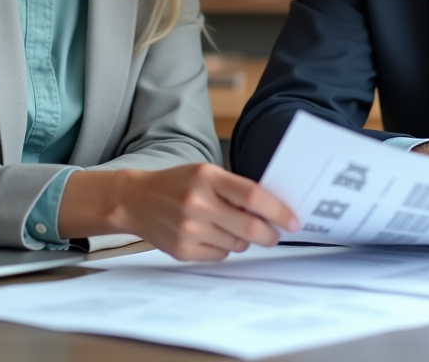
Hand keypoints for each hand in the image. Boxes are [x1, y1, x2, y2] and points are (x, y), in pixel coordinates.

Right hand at [60, 165, 298, 261]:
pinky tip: (210, 234)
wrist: (135, 200)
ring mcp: (189, 229)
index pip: (253, 196)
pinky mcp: (182, 250)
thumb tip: (272, 209)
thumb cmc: (177, 183)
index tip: (293, 220)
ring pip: (237, 244)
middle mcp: (198, 203)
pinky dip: (224, 247)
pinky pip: (220, 255)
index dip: (279, 210)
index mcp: (208, 178)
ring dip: (243, 239)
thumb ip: (235, 188)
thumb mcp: (206, 173)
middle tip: (275, 234)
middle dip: (270, 234)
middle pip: (250, 227)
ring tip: (227, 225)